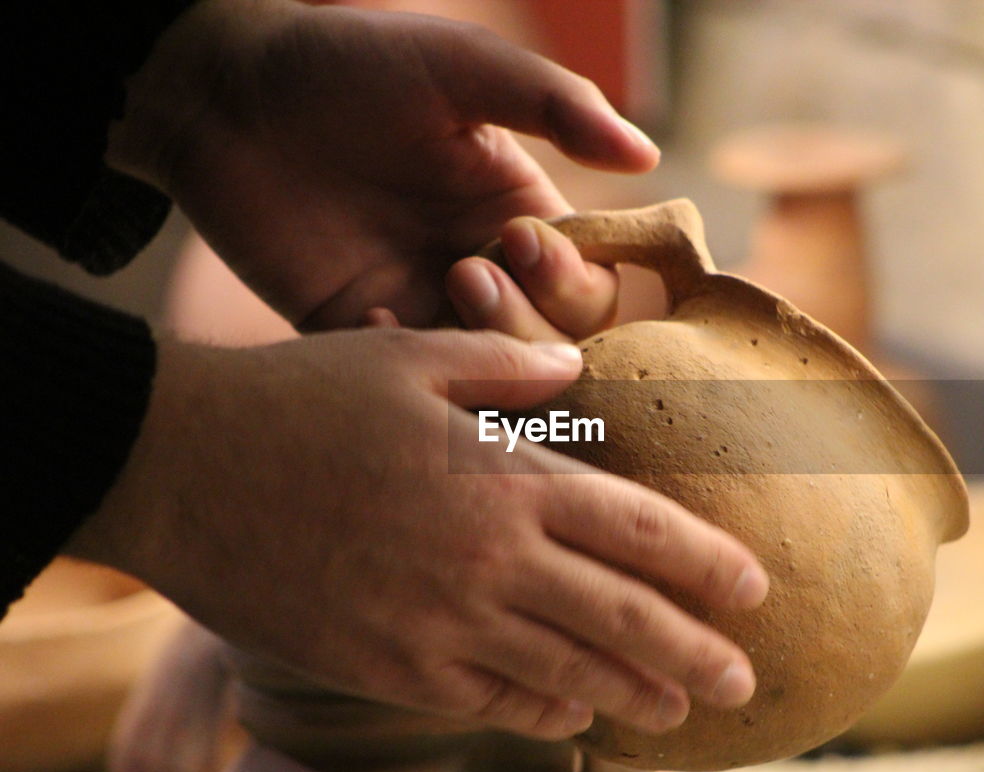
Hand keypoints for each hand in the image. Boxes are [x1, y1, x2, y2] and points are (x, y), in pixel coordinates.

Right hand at [68, 330, 766, 739]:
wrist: (184, 469)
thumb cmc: (301, 399)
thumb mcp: (411, 356)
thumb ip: (506, 364)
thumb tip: (574, 364)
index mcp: (507, 476)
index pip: (639, 528)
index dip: (705, 563)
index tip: (754, 589)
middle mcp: (489, 558)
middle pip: (621, 616)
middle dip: (694, 652)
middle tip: (744, 681)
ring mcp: (440, 622)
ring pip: (565, 671)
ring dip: (632, 692)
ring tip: (679, 710)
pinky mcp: (389, 666)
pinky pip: (488, 700)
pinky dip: (542, 709)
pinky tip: (574, 715)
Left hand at [109, 0, 656, 332]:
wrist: (226, 93)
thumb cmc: (351, 64)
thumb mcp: (462, 69)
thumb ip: (556, 107)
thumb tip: (646, 156)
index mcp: (519, 215)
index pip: (590, 290)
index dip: (573, 281)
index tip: (523, 237)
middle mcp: (482, 270)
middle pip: (552, 348)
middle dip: (529, 322)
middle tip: (469, 269)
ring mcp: (421, 306)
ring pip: (487, 377)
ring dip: (478, 349)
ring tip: (439, 286)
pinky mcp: (357, 332)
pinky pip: (404, 383)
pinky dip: (403, 363)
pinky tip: (372, 311)